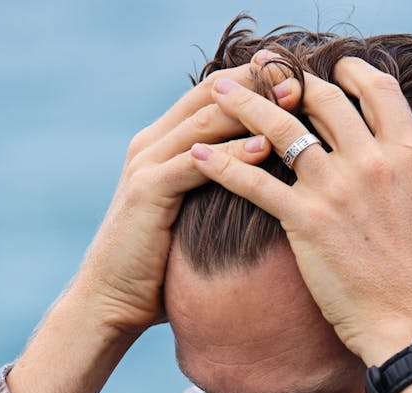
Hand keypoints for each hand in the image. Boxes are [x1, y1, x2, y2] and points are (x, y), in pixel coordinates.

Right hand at [9, 63, 295, 392]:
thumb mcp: (192, 220)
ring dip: (252, 108)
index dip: (255, 80)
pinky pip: (195, 164)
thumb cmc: (156, 270)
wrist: (110, 300)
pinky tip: (265, 148)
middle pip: (212, 94)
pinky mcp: (147, 192)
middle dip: (258, 82)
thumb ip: (217, 193)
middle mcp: (152, 144)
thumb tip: (265, 190)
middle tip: (301, 74)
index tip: (297, 73)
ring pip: (206, 120)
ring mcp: (147, 164)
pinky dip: (232, 154)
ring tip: (293, 99)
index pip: (214, 94)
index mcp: (163, 144)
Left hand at [192, 58, 411, 365]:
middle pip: (322, 100)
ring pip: (280, 129)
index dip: (351, 73)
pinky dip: (220, 165)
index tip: (332, 68)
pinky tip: (195, 155)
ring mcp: (336, 188)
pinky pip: (253, 182)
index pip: (377, 92)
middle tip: (264, 72)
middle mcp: (372, 161)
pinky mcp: (304, 221)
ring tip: (216, 91)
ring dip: (244, 104)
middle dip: (290, 80)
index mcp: (411, 158)